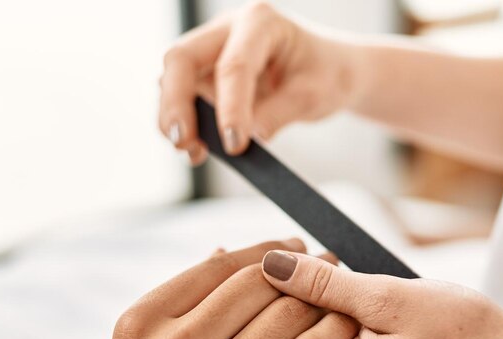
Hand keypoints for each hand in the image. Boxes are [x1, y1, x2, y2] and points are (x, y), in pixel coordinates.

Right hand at [94, 240, 356, 338]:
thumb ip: (175, 314)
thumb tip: (223, 253)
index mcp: (141, 329)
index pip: (217, 268)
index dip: (264, 253)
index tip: (292, 249)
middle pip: (257, 286)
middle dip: (302, 271)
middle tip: (330, 264)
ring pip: (288, 318)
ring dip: (324, 301)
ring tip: (342, 297)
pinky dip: (333, 336)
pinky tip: (345, 331)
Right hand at [159, 2, 361, 162]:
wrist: (328, 72)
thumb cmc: (326, 74)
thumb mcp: (314, 95)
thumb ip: (280, 114)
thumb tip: (249, 137)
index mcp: (261, 22)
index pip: (234, 65)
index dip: (229, 107)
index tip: (234, 144)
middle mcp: (228, 29)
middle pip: (182, 59)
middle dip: (176, 103)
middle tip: (183, 142)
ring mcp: (212, 51)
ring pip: (174, 80)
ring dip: (177, 119)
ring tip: (194, 152)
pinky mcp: (205, 75)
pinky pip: (184, 99)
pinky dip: (187, 125)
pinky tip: (198, 150)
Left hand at [260, 251, 502, 338]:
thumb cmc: (466, 334)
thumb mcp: (390, 297)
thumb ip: (326, 284)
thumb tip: (270, 266)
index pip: (298, 320)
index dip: (314, 282)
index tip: (341, 267)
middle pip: (323, 332)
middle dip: (345, 300)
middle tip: (395, 293)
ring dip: (369, 316)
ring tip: (414, 313)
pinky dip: (389, 337)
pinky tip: (419, 332)